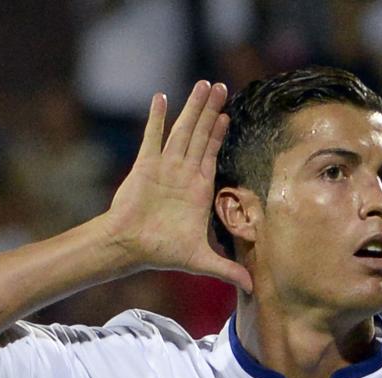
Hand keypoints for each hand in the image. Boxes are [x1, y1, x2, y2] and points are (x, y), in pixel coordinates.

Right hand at [105, 81, 251, 292]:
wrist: (130, 247)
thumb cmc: (162, 252)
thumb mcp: (201, 260)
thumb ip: (226, 269)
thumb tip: (251, 288)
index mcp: (196, 189)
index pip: (212, 155)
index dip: (219, 135)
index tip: (228, 115)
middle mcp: (182, 173)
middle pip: (200, 135)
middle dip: (210, 111)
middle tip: (220, 87)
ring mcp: (164, 167)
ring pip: (182, 131)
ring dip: (192, 108)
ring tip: (202, 85)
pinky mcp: (145, 166)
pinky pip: (152, 137)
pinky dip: (157, 118)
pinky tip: (162, 97)